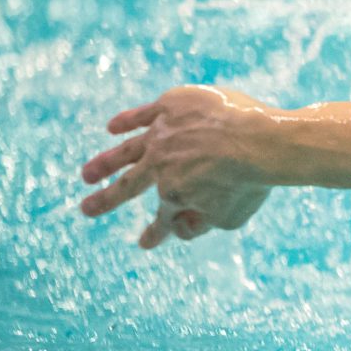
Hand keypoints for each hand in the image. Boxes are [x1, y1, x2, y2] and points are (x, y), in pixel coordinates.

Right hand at [79, 86, 276, 248]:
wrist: (263, 139)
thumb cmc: (253, 181)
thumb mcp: (230, 217)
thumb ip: (200, 225)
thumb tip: (177, 229)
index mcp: (173, 194)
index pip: (162, 219)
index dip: (155, 234)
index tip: (146, 244)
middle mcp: (160, 166)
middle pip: (128, 186)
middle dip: (106, 200)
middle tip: (86, 209)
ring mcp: (163, 135)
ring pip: (126, 151)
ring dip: (105, 163)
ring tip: (87, 175)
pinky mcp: (172, 106)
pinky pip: (143, 114)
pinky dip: (127, 121)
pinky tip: (112, 127)